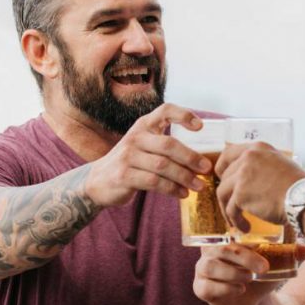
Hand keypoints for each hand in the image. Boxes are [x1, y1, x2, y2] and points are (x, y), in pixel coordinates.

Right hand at [85, 104, 212, 206]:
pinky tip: (182, 194)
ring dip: (184, 177)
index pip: (165, 110)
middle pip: (169, 145)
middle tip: (206, 169)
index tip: (201, 127)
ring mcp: (127, 156)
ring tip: (198, 186)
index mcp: (143, 125)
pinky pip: (154, 182)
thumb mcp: (144, 146)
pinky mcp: (123, 175)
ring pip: (163, 166)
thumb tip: (203, 161)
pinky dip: (172, 189)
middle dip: (191, 158)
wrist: (97, 181)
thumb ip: (165, 147)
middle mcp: (135, 137)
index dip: (184, 115)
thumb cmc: (131, 163)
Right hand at [192, 244, 304, 304]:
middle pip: (220, 249)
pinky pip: (206, 286)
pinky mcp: (200, 288)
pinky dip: (224, 288)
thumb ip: (291, 254)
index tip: (262, 245)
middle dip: (243, 257)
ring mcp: (202, 270)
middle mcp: (209, 251)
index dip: (242, 237)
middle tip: (264, 267)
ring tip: (250, 278)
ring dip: (232, 272)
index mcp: (225, 238)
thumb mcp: (276, 262)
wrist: (252, 300)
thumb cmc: (260, 273)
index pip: (227, 231)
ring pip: (210, 266)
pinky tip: (240, 289)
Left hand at [216, 142, 304, 230]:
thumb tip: (253, 180)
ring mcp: (243, 175)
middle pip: (225, 175)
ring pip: (223, 192)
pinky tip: (244, 227)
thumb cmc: (298, 187)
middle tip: (230, 204)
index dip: (223, 168)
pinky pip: (231, 209)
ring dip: (227, 208)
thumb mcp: (281, 165)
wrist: (304, 199)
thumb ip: (264, 167)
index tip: (223, 178)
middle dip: (226, 192)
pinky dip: (235, 220)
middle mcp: (248, 157)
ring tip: (236, 220)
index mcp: (258, 148)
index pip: (228, 153)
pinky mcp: (241, 194)